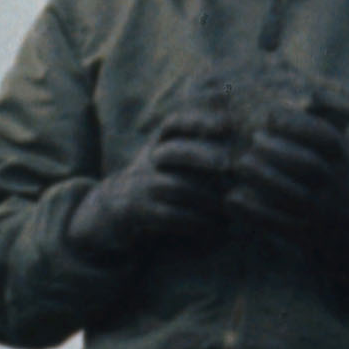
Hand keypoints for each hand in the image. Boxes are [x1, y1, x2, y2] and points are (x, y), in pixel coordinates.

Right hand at [64, 93, 240, 268]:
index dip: (199, 121)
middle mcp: (147, 161)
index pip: (175, 124)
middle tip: (229, 164)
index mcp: (158, 143)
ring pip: (175, 186)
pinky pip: (167, 215)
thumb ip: (200, 146)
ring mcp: (139, 186)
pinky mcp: (135, 212)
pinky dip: (194, 222)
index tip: (227, 124)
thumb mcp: (171, 158)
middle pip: (174, 152)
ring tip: (228, 209)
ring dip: (206, 198)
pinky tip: (212, 228)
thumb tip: (236, 129)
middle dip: (202, 155)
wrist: (112, 209)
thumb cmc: (157, 182)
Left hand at [226, 91, 348, 300]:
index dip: (298, 124)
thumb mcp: (334, 151)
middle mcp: (334, 185)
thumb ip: (312, 127)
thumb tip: (280, 79)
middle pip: (309, 165)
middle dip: (278, 150)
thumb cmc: (332, 175)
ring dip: (264, 178)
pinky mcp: (303, 233)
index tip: (269, 113)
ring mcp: (319, 212)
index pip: (326, 138)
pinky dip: (253, 212)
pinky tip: (230, 198)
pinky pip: (277, 224)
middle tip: (253, 139)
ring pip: (293, 195)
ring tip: (240, 162)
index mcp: (342, 159)